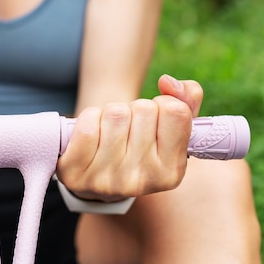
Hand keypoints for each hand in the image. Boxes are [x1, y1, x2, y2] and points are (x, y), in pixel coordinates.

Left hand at [56, 75, 203, 200]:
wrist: (96, 177)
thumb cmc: (139, 145)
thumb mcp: (170, 129)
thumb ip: (187, 99)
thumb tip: (167, 82)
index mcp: (171, 173)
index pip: (175, 112)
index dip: (163, 104)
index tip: (155, 118)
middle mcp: (141, 181)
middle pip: (144, 109)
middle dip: (135, 109)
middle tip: (129, 128)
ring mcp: (107, 180)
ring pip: (115, 113)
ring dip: (111, 112)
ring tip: (110, 131)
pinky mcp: (76, 174)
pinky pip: (87, 125)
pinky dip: (88, 118)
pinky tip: (91, 134)